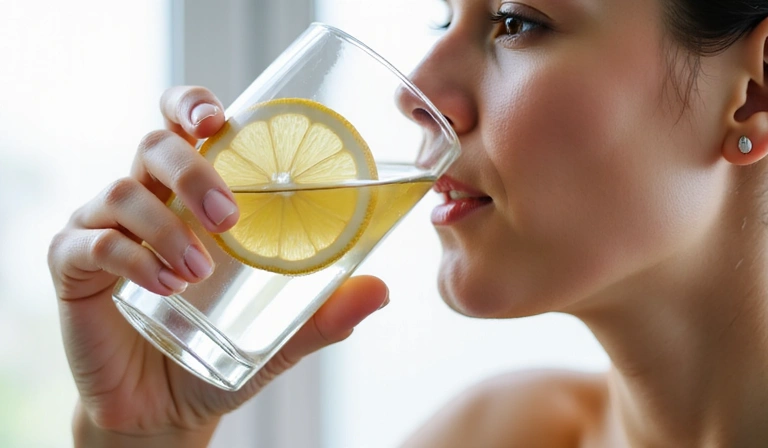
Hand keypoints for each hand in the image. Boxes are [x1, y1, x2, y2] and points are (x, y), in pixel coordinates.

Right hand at [48, 86, 388, 446]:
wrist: (166, 406)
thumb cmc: (220, 350)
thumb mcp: (280, 333)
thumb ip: (325, 313)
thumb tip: (381, 290)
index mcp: (191, 196)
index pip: (183, 126)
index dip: (192, 105)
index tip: (217, 118)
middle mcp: (146, 200)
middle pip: (154, 146)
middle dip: (192, 171)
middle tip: (230, 218)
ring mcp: (104, 228)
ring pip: (122, 193)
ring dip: (168, 227)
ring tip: (200, 271)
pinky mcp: (73, 267)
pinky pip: (92, 244)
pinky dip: (132, 259)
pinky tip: (166, 288)